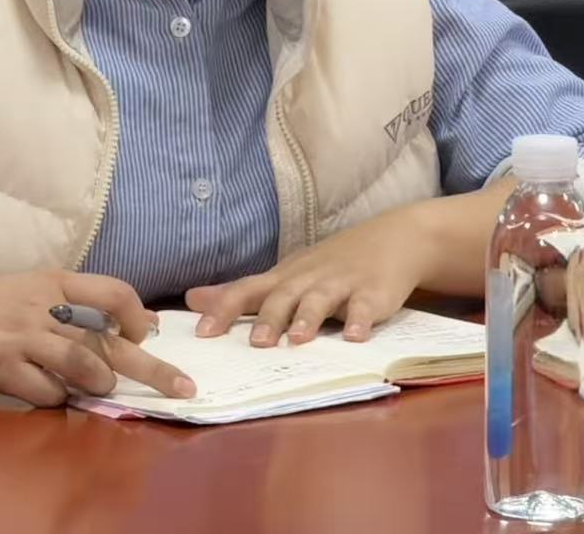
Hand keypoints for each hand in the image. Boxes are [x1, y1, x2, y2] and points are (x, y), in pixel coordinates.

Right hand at [0, 270, 195, 407]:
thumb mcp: (28, 291)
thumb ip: (71, 305)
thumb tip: (125, 328)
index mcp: (53, 282)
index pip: (114, 293)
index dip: (139, 317)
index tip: (147, 335)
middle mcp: (42, 307)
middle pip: (109, 339)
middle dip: (152, 367)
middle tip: (182, 386)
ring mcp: (22, 337)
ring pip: (83, 366)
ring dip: (99, 384)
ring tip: (100, 389)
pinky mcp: (1, 368)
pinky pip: (46, 393)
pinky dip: (54, 399)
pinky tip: (44, 392)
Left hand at [186, 203, 434, 346]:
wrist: (391, 238)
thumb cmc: (329, 264)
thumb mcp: (284, 275)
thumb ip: (242, 292)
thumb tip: (192, 299)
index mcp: (284, 278)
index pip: (247, 291)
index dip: (224, 309)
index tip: (202, 333)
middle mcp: (308, 278)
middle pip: (283, 296)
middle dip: (269, 319)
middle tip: (255, 344)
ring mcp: (342, 283)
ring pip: (321, 299)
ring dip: (308, 318)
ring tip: (298, 340)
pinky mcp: (374, 292)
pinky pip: (367, 306)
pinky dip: (361, 321)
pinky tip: (355, 337)